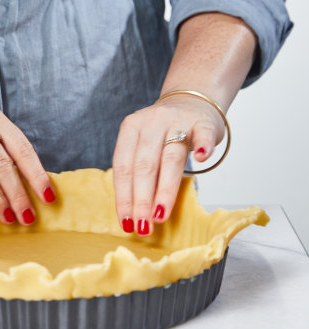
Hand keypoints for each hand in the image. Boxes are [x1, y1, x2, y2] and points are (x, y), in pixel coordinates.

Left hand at [112, 94, 224, 235]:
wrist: (191, 102)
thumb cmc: (163, 134)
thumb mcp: (143, 146)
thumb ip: (137, 172)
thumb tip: (132, 216)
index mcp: (130, 129)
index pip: (123, 168)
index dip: (124, 197)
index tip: (126, 222)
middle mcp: (151, 123)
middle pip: (144, 166)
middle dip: (141, 200)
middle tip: (143, 226)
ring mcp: (178, 121)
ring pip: (170, 158)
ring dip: (165, 190)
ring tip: (160, 215)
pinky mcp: (203, 122)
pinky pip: (203, 135)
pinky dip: (204, 147)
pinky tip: (202, 160)